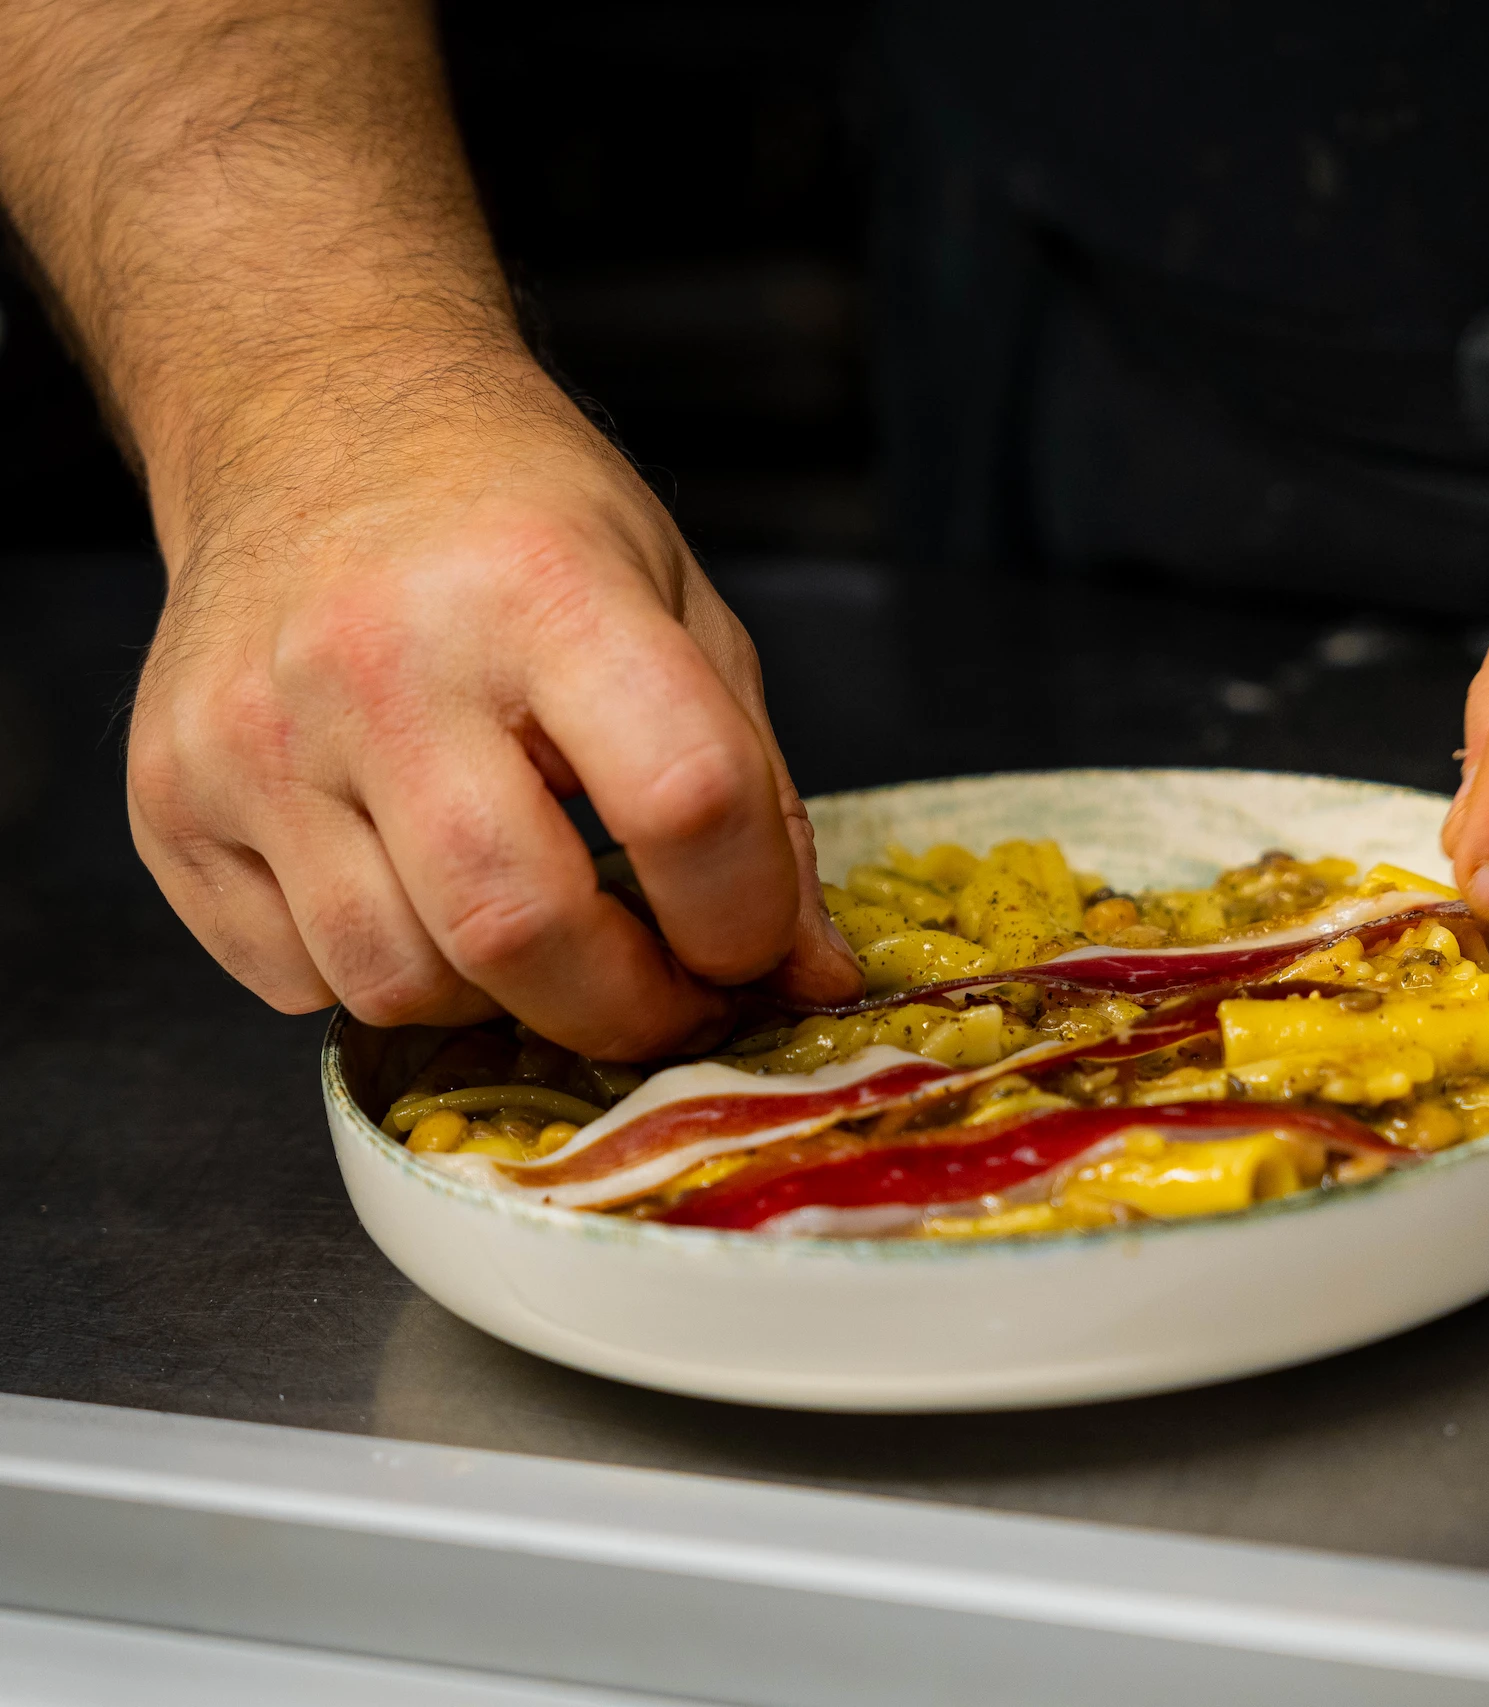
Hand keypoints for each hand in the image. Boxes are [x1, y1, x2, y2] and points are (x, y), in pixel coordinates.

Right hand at [126, 360, 860, 1058]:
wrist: (318, 422)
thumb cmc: (520, 523)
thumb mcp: (681, 610)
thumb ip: (757, 797)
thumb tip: (809, 975)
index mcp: (542, 588)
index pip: (680, 798)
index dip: (742, 915)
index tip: (755, 948)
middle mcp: (379, 658)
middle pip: (518, 926)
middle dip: (626, 1009)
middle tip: (668, 998)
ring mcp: (253, 734)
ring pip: (397, 982)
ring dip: (501, 1001)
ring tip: (542, 930)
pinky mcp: (169, 798)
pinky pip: (294, 978)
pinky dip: (385, 975)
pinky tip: (419, 889)